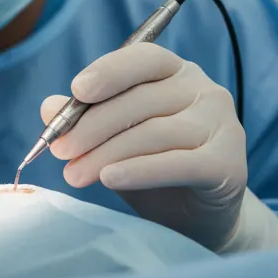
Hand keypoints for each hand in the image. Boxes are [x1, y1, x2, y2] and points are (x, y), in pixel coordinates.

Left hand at [40, 42, 246, 250]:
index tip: (76, 90)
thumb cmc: (153, 168)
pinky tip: (110, 179)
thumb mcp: (113, 139)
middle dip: (92, 126)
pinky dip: (139, 171)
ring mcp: (222, 125)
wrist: (199, 218)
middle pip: (141, 100)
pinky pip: (178, 163)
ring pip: (154, 133)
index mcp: (176, 73)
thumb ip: (86, 118)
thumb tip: (48, 106)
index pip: (144, 58)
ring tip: (74, 175)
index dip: (109, 71)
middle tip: (59, 150)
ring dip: (106, 154)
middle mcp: (204, 91)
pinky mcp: (229, 163)